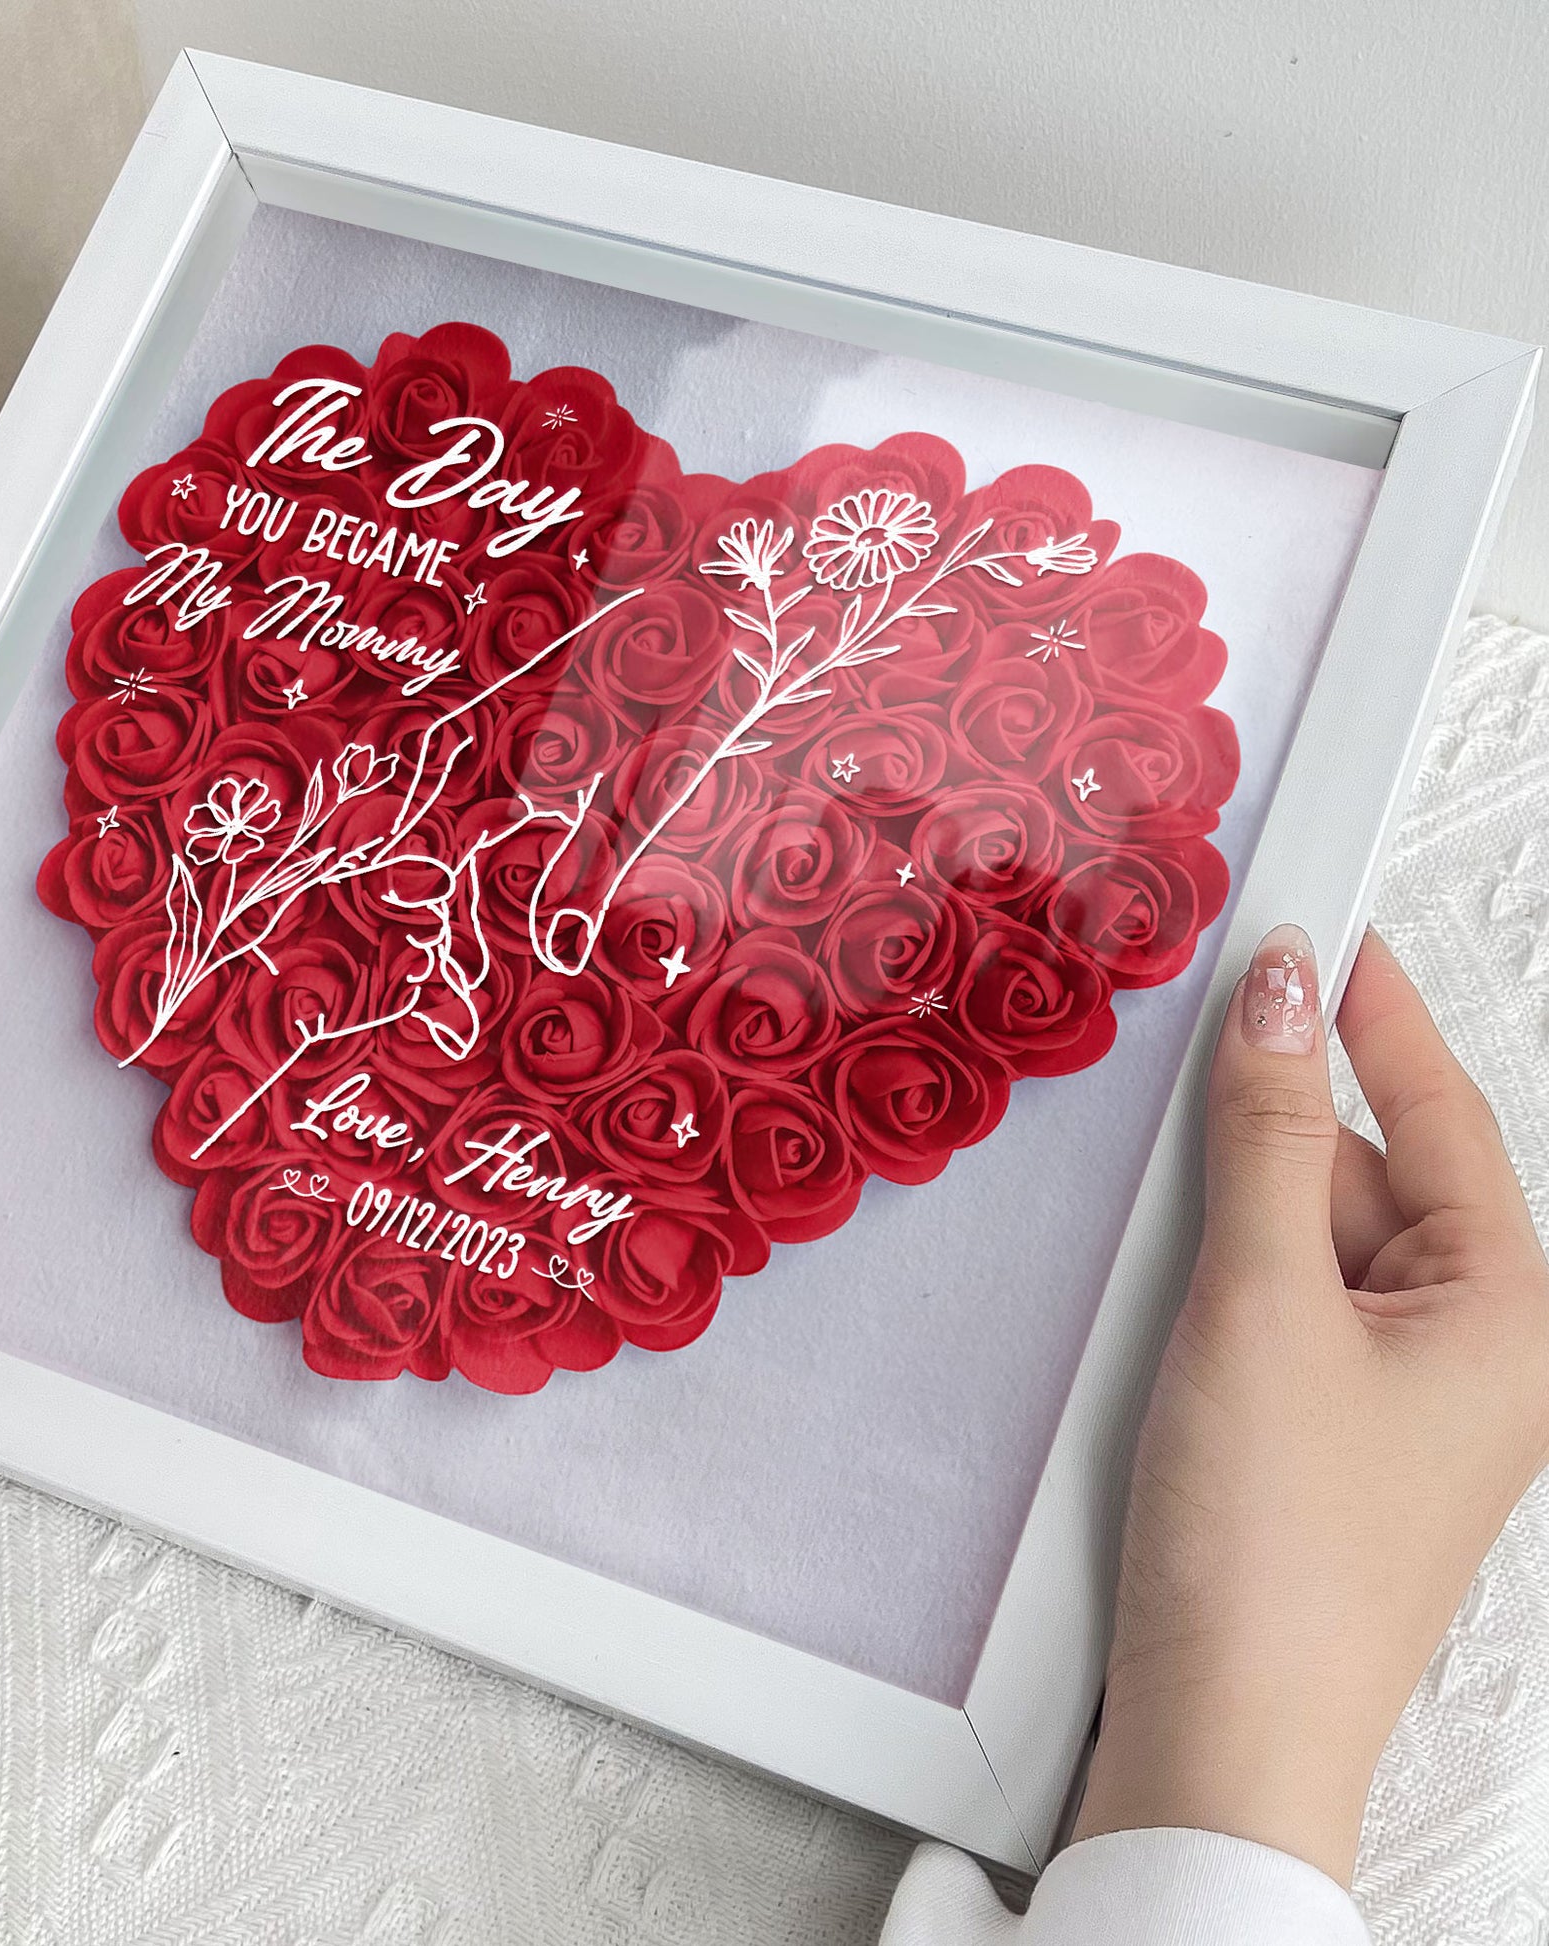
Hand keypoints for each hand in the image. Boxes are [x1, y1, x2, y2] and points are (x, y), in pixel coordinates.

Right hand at [1075, 923, 1548, 1883]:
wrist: (1224, 1732)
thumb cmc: (1273, 1548)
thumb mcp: (1261, 1301)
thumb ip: (1269, 1135)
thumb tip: (1282, 992)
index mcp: (1509, 1311)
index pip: (1444, 1107)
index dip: (1375, 1007)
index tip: (1318, 921)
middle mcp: (1473, 1350)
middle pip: (1370, 1174)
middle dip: (1279, 1128)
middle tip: (1192, 1067)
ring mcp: (1402, 1399)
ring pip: (1315, 1242)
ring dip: (1241, 1213)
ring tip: (1175, 1238)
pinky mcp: (1329, 1435)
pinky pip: (1285, 1309)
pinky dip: (1227, 1280)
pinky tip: (1169, 1295)